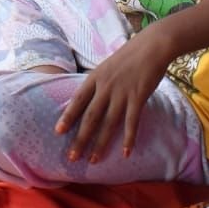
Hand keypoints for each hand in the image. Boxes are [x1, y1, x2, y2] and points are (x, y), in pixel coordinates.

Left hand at [55, 29, 174, 162]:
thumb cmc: (129, 56)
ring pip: (108, 123)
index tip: (58, 132)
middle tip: (72, 157)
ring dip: (100, 144)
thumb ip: (97, 83)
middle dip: (80, 138)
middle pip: (90, 117)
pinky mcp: (138, 97)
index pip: (78, 100)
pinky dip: (128, 138)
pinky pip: (131, 122)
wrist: (151, 47)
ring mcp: (122, 93)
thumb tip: (87, 98)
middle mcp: (105, 87)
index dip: (68, 117)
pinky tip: (125, 153)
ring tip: (93, 160)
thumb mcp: (106, 67)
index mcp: (95, 78)